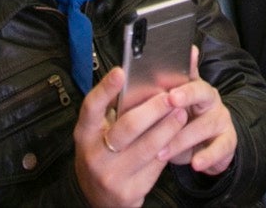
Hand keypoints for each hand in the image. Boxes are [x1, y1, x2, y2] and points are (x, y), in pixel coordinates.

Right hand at [73, 66, 183, 207]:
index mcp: (84, 135)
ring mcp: (112, 176)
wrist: (99, 200)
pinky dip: (168, 147)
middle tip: (171, 96)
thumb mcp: (97, 134)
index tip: (121, 71)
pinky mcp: (129, 191)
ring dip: (169, 127)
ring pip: (148, 146)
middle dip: (154, 108)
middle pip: (128, 126)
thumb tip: (138, 81)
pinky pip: (155, 165)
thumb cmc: (102, 155)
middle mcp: (94, 155)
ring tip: (181, 112)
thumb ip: (112, 112)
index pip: (91, 107)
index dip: (105, 88)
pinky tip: (178, 136)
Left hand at [160, 47, 236, 174]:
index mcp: (193, 86)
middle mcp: (210, 99)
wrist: (207, 148)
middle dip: (186, 96)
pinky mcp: (228, 141)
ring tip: (162, 151)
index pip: (188, 75)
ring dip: (182, 138)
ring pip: (205, 125)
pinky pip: (220, 148)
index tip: (167, 90)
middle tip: (170, 101)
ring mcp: (221, 119)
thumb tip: (136, 75)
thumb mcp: (170, 110)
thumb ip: (157, 96)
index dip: (179, 80)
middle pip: (202, 92)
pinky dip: (207, 156)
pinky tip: (195, 164)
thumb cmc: (182, 124)